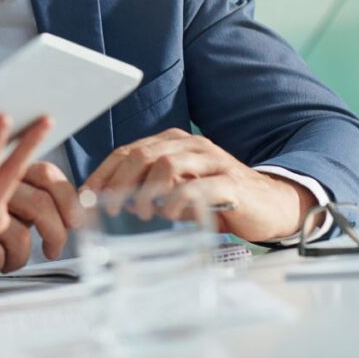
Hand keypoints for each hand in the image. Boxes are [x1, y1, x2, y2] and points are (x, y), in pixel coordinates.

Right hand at [0, 161, 79, 272]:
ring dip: (22, 257)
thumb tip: (61, 214)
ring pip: (21, 237)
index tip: (75, 219)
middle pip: (40, 205)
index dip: (67, 196)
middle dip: (55, 231)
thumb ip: (9, 195)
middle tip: (52, 249)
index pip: (46, 174)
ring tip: (11, 261)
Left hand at [80, 127, 317, 240]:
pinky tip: (168, 214)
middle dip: (119, 180)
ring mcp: (213, 161)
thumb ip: (149, 188)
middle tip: (109, 206)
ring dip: (147, 189)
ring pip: (168, 163)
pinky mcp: (232, 182)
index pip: (128, 151)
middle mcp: (191, 146)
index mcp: (172, 143)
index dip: (104, 173)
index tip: (86, 196)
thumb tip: (108, 201)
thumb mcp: (178, 189)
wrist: (272, 204)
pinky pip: (199, 186)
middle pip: (143, 154)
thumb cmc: (218, 197)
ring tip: (141, 212)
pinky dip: (178, 199)